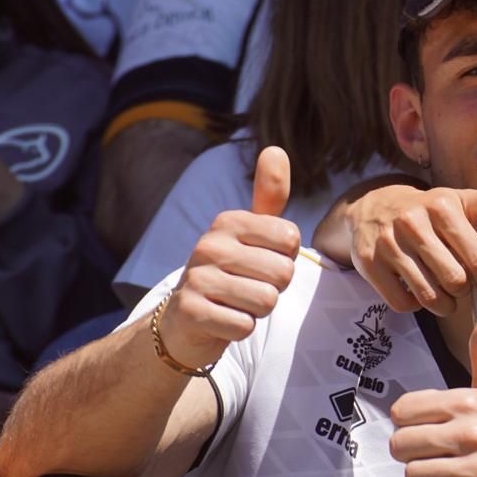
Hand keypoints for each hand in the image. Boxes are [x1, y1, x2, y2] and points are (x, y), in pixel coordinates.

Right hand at [153, 145, 300, 368]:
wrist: (185, 321)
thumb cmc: (230, 272)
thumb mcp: (250, 233)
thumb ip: (269, 196)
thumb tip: (276, 148)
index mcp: (228, 221)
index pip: (291, 240)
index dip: (285, 258)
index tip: (261, 261)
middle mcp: (209, 244)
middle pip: (283, 273)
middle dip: (274, 288)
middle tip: (248, 286)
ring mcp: (197, 278)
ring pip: (266, 301)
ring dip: (258, 310)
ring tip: (236, 302)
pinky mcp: (191, 312)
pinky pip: (244, 325)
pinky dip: (240, 328)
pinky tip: (223, 320)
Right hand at [318, 172, 476, 315]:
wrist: (374, 207)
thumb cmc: (430, 211)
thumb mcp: (462, 202)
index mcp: (442, 207)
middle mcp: (413, 222)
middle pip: (455, 282)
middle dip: (463, 291)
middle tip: (460, 286)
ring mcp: (388, 242)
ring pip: (429, 296)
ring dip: (442, 304)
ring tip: (444, 296)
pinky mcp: (368, 262)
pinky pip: (402, 302)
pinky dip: (414, 304)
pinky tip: (416, 290)